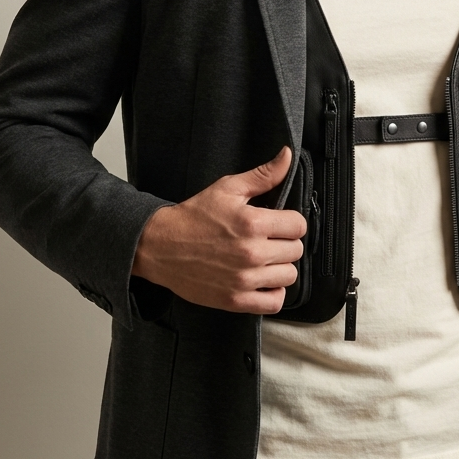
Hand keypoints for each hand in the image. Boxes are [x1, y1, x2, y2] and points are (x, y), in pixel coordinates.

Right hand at [131, 147, 306, 314]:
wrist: (159, 246)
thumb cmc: (193, 217)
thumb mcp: (227, 189)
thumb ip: (263, 175)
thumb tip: (287, 156)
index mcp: (253, 223)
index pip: (298, 225)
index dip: (290, 222)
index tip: (278, 223)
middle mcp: (251, 253)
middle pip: (296, 250)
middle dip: (285, 243)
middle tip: (267, 240)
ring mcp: (244, 279)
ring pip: (289, 276)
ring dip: (280, 267)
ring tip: (264, 260)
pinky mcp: (235, 300)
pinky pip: (274, 302)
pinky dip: (273, 292)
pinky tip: (262, 281)